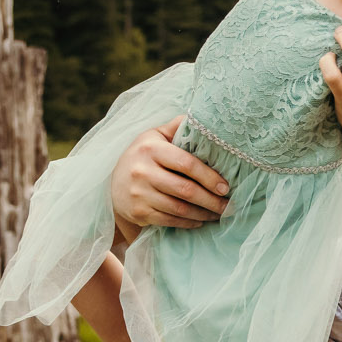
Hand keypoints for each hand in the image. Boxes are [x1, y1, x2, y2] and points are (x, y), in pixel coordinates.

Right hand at [107, 118, 228, 237]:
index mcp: (151, 148)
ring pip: (179, 208)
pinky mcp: (139, 212)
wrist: (113, 185)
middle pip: (185, 189)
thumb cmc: (142, 156)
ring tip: (218, 213)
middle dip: (211, 200)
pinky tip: (200, 220)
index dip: (209, 176)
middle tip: (229, 205)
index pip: (186, 163)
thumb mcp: (154, 136)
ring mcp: (139, 194)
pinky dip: (189, 222)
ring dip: (203, 213)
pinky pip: (170, 220)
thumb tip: (202, 119)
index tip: (225, 186)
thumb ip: (176, 127)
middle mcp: (143, 171)